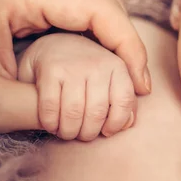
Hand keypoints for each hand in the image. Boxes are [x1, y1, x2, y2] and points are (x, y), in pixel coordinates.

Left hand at [0, 0, 149, 94]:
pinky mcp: (27, 6)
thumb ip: (44, 108)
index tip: (140, 83)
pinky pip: (75, 15)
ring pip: (93, 2)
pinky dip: (93, 40)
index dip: (130, 44)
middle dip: (126, 38)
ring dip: (112, 38)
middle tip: (133, 78)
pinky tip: (96, 67)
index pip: (100, 6)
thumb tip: (91, 118)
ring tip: (119, 74)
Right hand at [17, 33, 135, 140]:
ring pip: (74, 113)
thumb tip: (129, 123)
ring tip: (68, 132)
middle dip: (89, 132)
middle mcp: (98, 65)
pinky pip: (51, 107)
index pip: (125, 101)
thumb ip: (123, 98)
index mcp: (118, 67)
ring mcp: (73, 66)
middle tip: (83, 135)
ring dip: (69, 131)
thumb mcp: (111, 78)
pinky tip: (51, 125)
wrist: (54, 44)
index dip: (116, 123)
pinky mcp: (50, 70)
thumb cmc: (87, 70)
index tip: (107, 132)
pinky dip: (50, 123)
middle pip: (97, 112)